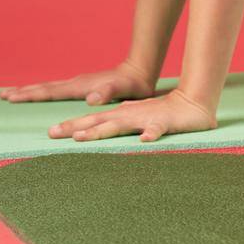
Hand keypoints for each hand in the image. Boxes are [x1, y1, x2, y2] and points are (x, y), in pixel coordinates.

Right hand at [0, 59, 155, 104]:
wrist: (140, 71)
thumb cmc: (132, 84)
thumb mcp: (122, 90)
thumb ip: (106, 93)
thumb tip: (90, 99)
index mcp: (80, 87)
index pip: (49, 92)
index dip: (30, 95)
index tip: (10, 96)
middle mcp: (76, 83)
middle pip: (44, 88)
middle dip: (24, 92)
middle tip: (2, 95)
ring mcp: (79, 83)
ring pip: (49, 87)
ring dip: (31, 90)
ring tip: (14, 93)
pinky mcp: (84, 85)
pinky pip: (58, 89)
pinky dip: (44, 91)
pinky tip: (43, 94)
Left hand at [47, 87, 216, 142]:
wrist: (193, 103)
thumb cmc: (162, 113)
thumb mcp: (136, 118)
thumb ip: (117, 122)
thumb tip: (96, 128)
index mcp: (122, 115)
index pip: (92, 120)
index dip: (71, 125)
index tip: (50, 132)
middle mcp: (129, 115)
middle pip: (98, 121)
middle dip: (75, 127)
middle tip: (53, 133)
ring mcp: (145, 118)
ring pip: (119, 125)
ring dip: (100, 130)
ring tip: (81, 137)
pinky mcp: (164, 123)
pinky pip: (157, 129)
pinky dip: (150, 134)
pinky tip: (145, 141)